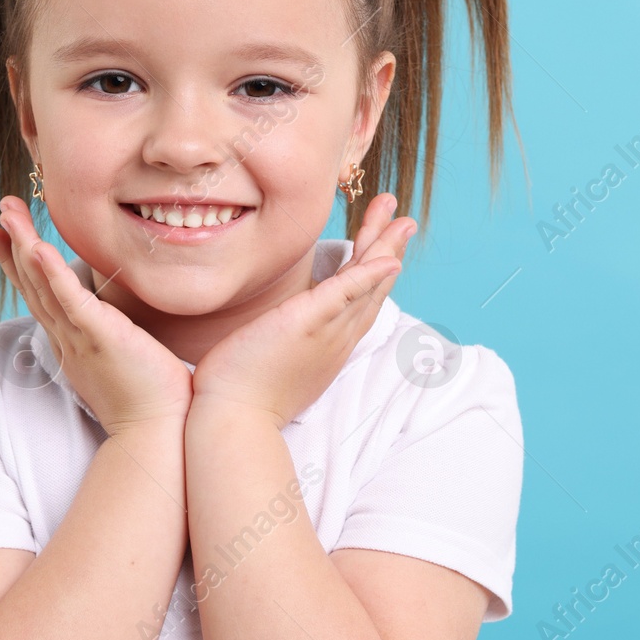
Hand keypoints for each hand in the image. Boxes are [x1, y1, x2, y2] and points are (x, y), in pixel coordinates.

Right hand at [0, 196, 193, 437]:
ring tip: (8, 214)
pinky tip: (39, 249)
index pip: (37, 293)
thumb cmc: (147, 396)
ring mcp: (81, 339)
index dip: (17, 262)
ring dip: (24, 248)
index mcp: (71, 340)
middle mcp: (67, 338)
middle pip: (32, 284)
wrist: (157, 433)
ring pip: (44, 287)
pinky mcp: (103, 339)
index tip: (0, 233)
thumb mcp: (119, 357)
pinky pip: (73, 303)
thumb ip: (110, 333)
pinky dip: (54, 276)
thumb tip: (114, 317)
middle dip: (12, 245)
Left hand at [189, 193, 415, 429]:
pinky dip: (367, 276)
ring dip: (385, 248)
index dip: (375, 268)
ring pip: (365, 284)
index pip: (359, 298)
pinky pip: (343, 295)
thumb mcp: (273, 356)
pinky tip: (385, 259)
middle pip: (372, 287)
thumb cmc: (242, 391)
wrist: (234, 420)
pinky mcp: (306, 324)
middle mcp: (336, 337)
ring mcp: (325, 332)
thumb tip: (277, 324)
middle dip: (389, 249)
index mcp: (329, 343)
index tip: (382, 241)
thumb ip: (283, 334)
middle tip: (405, 218)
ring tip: (401, 218)